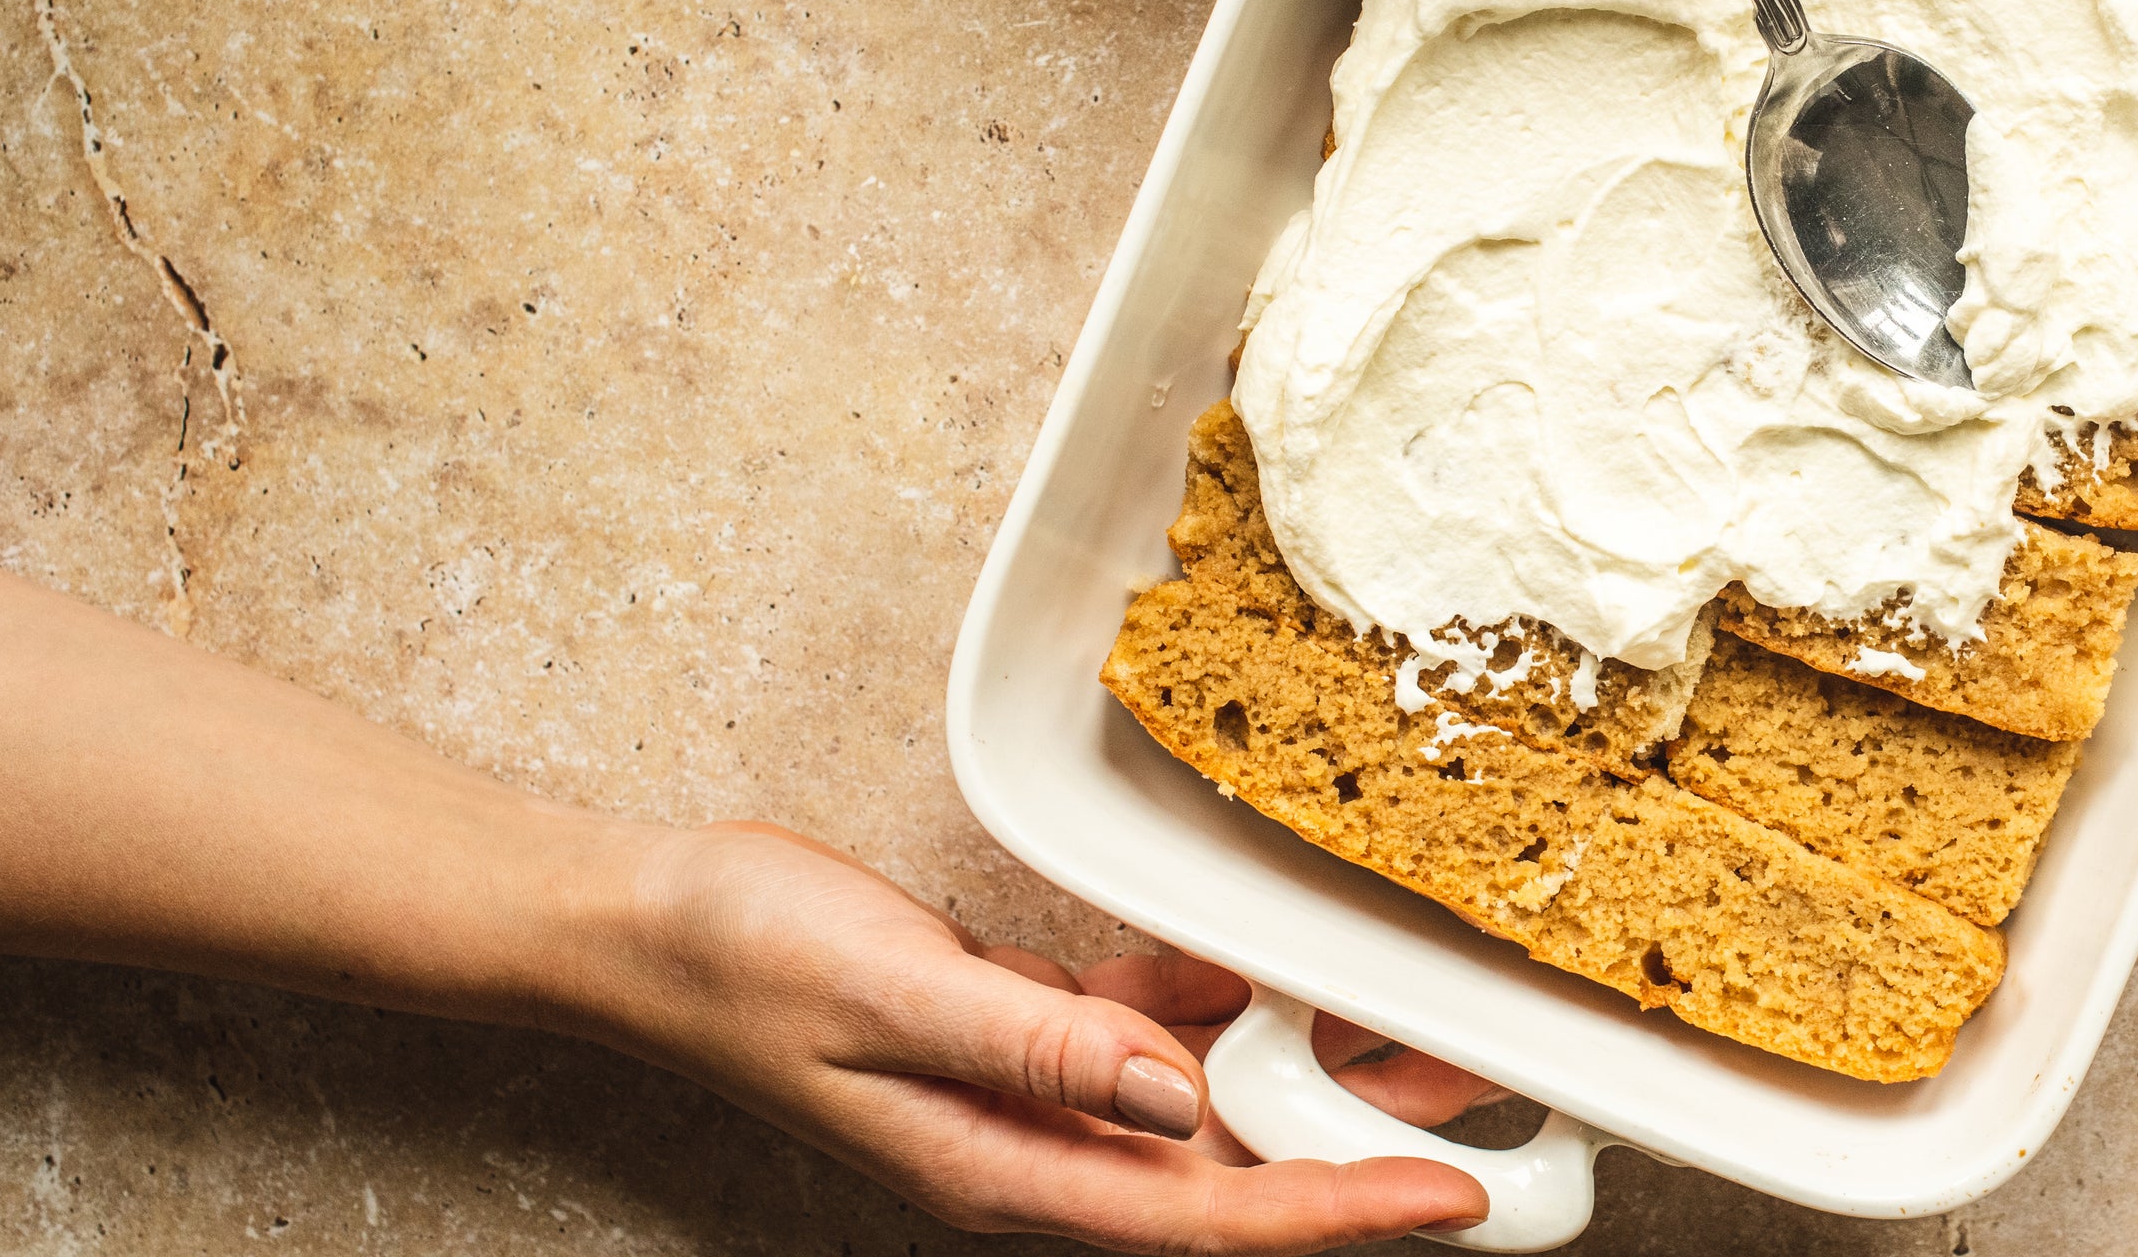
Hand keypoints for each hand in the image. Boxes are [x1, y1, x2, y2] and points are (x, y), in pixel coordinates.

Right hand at [591, 821, 1496, 1253]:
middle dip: (1364, 1139)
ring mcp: (1031, 1090)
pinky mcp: (1020, 1028)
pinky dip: (1221, 999)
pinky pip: (1147, 1027)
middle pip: (1236, 1166)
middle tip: (1490, 1098)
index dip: (1340, 1211)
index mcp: (1008, 1169)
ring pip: (1209, 1097)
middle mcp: (1037, 1146)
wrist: (647, 922)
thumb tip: (1179, 1100)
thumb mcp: (895, 998)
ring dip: (1312, 1065)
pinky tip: (1285, 966)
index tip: (1450, 1200)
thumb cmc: (745, 966)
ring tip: (1426, 1028)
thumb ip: (1041, 1050)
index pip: (1210, 1215)